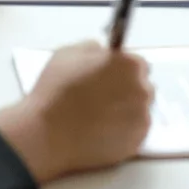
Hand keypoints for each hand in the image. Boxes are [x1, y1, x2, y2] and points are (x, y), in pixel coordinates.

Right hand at [0, 41, 153, 182]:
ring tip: (99, 117)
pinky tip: (102, 131)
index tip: (111, 78)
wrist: (46, 135)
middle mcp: (142, 89)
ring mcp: (142, 117)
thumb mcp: (68, 54)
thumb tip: (102, 52)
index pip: (138, 64)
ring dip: (126, 111)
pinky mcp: (138, 141)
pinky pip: (136, 132)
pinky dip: (124, 132)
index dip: (122, 71)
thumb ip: (93, 48)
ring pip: (140, 110)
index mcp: (128, 64)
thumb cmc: (54, 94)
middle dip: (127, 90)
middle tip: (102, 99)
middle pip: (142, 86)